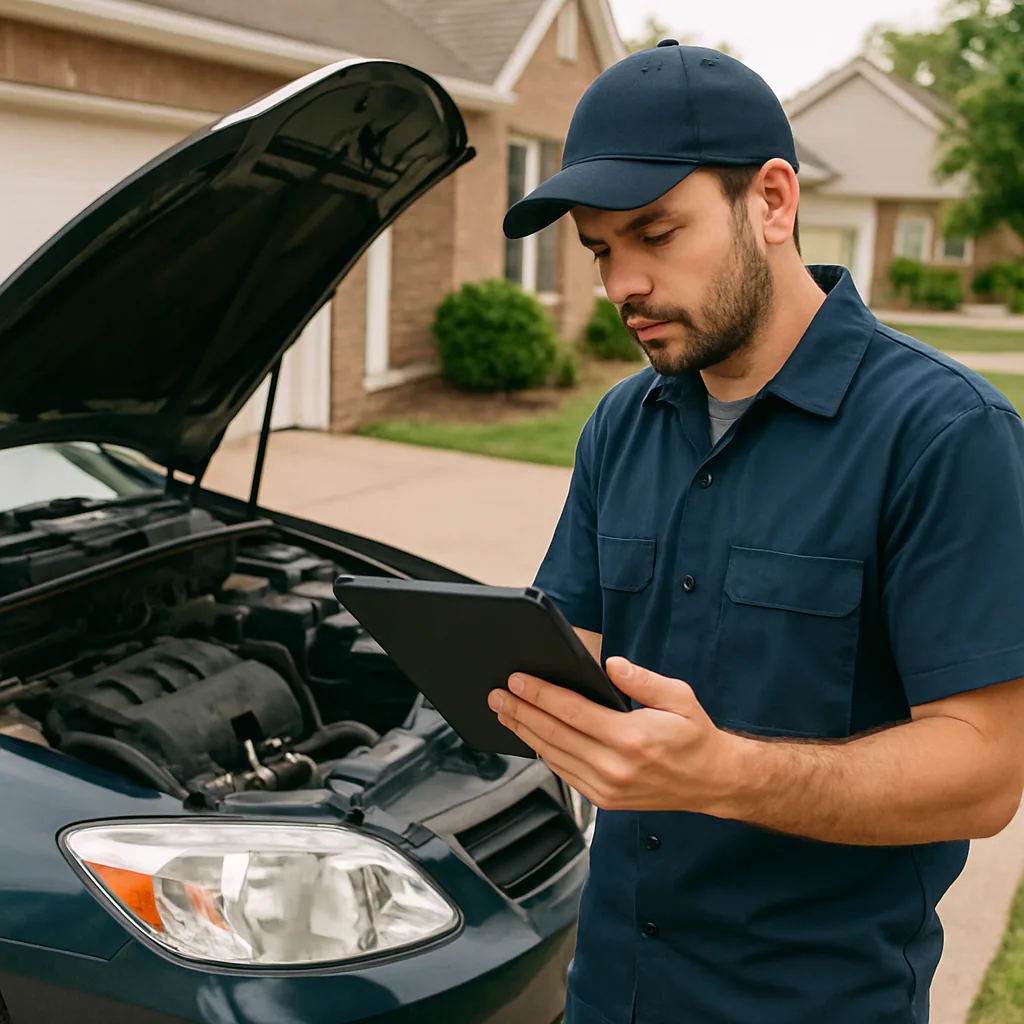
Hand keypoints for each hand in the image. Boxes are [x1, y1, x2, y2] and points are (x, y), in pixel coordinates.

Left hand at [487, 657, 742, 814]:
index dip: (540, 694)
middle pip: (554, 735)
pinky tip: (531, 738)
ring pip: (553, 757)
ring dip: (525, 733)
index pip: (572, 712)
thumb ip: (642, 679)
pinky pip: (565, 774)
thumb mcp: (679, 696)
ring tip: (504, 713)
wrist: (712, 781)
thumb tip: (610, 665)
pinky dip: (543, 754)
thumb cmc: (694, 736)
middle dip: (520, 712)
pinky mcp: (604, 800)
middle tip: (496, 695)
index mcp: (631, 738)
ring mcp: (607, 788)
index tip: (517, 680)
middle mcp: (615, 766)